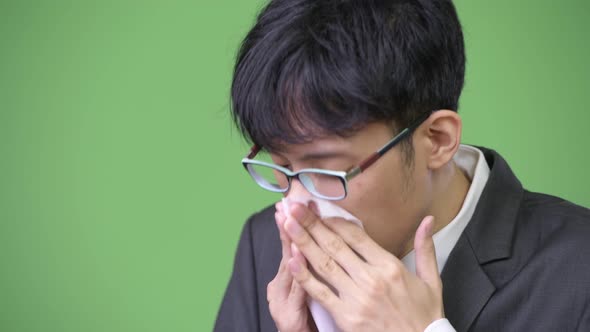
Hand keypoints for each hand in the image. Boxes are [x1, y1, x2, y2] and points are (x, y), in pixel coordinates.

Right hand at [266, 203, 316, 331]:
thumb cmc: (309, 323)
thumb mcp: (311, 293)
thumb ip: (314, 270)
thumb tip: (324, 242)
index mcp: (285, 281)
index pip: (293, 245)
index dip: (295, 223)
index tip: (297, 201)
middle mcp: (279, 288)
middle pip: (287, 250)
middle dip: (291, 225)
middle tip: (291, 201)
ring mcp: (282, 302)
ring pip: (288, 268)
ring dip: (291, 242)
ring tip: (293, 219)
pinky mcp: (289, 317)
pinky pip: (296, 292)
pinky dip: (297, 274)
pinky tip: (296, 256)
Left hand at [283, 203, 443, 331]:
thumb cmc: (425, 316)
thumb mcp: (431, 281)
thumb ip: (424, 247)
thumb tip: (428, 219)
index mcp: (390, 267)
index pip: (356, 236)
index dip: (334, 220)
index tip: (319, 208)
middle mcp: (371, 279)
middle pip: (335, 245)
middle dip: (312, 224)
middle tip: (294, 207)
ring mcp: (356, 299)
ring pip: (324, 264)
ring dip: (303, 242)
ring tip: (287, 224)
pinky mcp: (346, 317)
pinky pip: (321, 293)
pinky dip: (305, 276)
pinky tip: (292, 260)